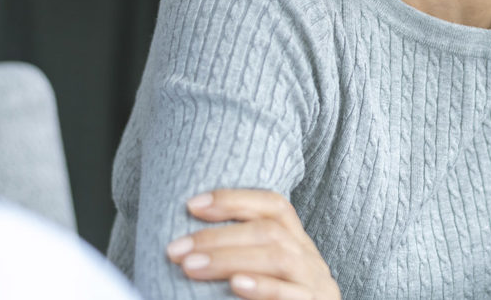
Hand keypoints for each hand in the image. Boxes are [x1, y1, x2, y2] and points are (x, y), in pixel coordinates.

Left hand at [166, 188, 340, 299]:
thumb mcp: (267, 274)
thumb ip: (244, 256)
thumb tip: (189, 244)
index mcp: (298, 243)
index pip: (274, 206)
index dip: (234, 199)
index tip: (192, 204)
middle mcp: (308, 258)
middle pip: (269, 231)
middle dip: (219, 236)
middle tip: (176, 249)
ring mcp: (314, 283)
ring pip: (277, 257)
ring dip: (229, 259)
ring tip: (190, 266)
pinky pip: (288, 294)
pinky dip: (261, 286)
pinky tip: (235, 284)